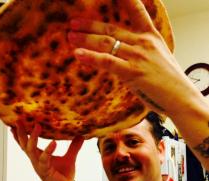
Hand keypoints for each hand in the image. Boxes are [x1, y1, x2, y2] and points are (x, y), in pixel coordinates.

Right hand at [11, 123, 83, 180]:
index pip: (27, 143)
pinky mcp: (45, 172)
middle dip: (21, 132)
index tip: (16, 121)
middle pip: (24, 144)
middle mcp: (36, 160)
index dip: (20, 133)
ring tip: (37, 126)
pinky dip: (48, 151)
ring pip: (31, 150)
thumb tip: (81, 135)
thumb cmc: (63, 176)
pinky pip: (44, 160)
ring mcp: (39, 166)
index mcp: (39, 156)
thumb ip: (74, 147)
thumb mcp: (69, 158)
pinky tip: (53, 143)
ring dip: (33, 138)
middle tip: (19, 119)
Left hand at [68, 0, 197, 114]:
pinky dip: (91, 58)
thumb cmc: (170, 82)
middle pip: (111, 30)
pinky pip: (107, 62)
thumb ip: (140, 54)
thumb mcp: (158, 60)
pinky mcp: (132, 72)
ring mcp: (137, 56)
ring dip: (85, 40)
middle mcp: (143, 42)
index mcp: (151, 37)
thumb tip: (122, 56)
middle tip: (73, 24)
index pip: (136, 11)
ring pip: (106, 44)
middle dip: (89, 26)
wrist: (181, 97)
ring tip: (70, 37)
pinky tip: (77, 55)